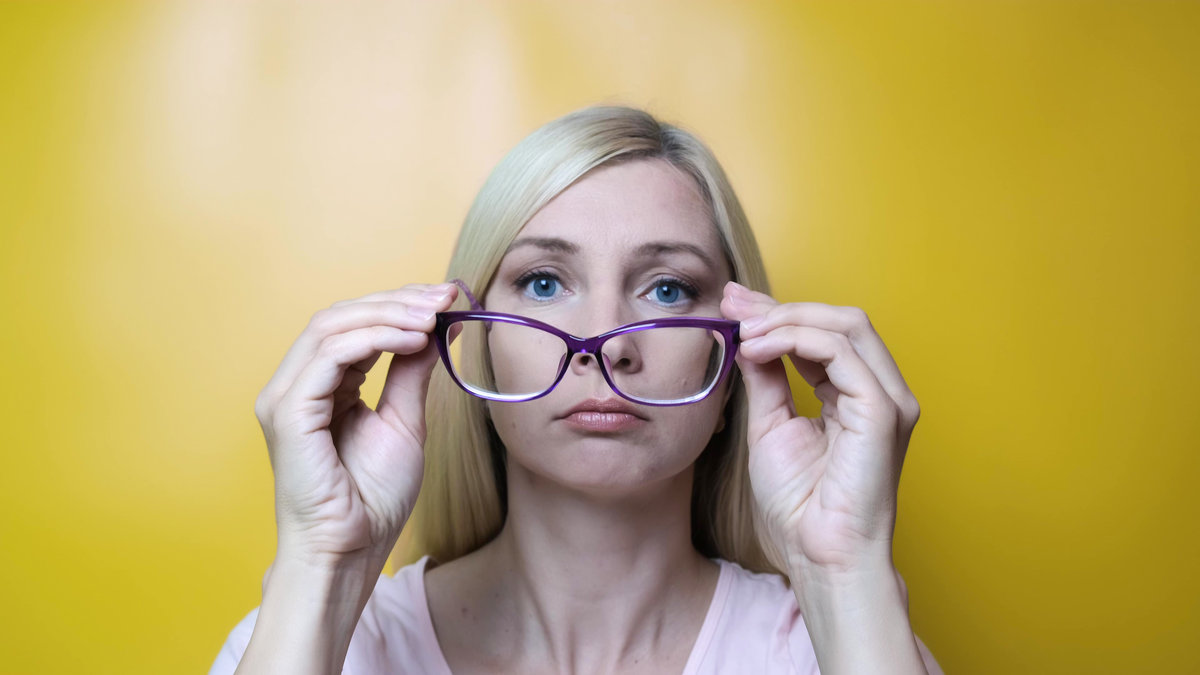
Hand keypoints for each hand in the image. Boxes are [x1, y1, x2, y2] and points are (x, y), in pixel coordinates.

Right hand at [253, 282, 458, 568]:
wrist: (350, 551)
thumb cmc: (371, 500)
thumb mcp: (405, 422)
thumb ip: (413, 373)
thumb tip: (438, 327)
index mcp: (323, 385)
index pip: (356, 325)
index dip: (400, 304)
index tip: (448, 297)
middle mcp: (298, 384)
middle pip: (341, 316)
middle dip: (397, 301)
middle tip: (445, 297)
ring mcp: (286, 396)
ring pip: (331, 326)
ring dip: (389, 314)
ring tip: (433, 316)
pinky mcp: (287, 412)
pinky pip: (329, 356)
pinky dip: (374, 339)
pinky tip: (412, 339)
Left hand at [720, 281, 919, 577]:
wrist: (817, 554)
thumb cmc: (800, 506)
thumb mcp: (770, 425)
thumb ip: (766, 378)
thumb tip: (750, 335)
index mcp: (855, 395)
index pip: (823, 334)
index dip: (777, 313)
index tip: (732, 305)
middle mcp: (879, 391)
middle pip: (839, 319)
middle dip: (781, 307)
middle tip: (733, 307)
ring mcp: (886, 400)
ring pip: (846, 325)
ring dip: (788, 319)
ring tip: (746, 333)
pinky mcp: (882, 411)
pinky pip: (843, 352)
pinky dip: (797, 340)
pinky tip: (761, 350)